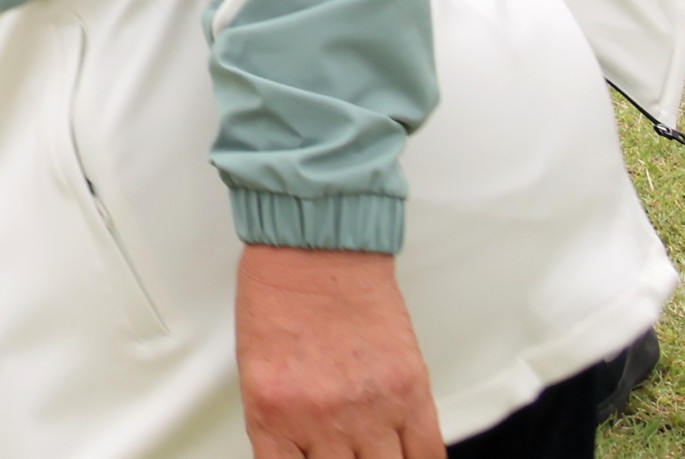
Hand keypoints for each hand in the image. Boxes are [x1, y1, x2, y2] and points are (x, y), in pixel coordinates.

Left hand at [235, 246, 441, 457]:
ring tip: (374, 451)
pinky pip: (426, 453)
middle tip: (349, 455)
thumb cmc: (278, 298)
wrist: (315, 247)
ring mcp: (370, 408)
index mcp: (272, 416)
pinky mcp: (410, 390)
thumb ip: (281, 428)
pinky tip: (410, 457)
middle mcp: (322, 419)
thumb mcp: (257, 373)